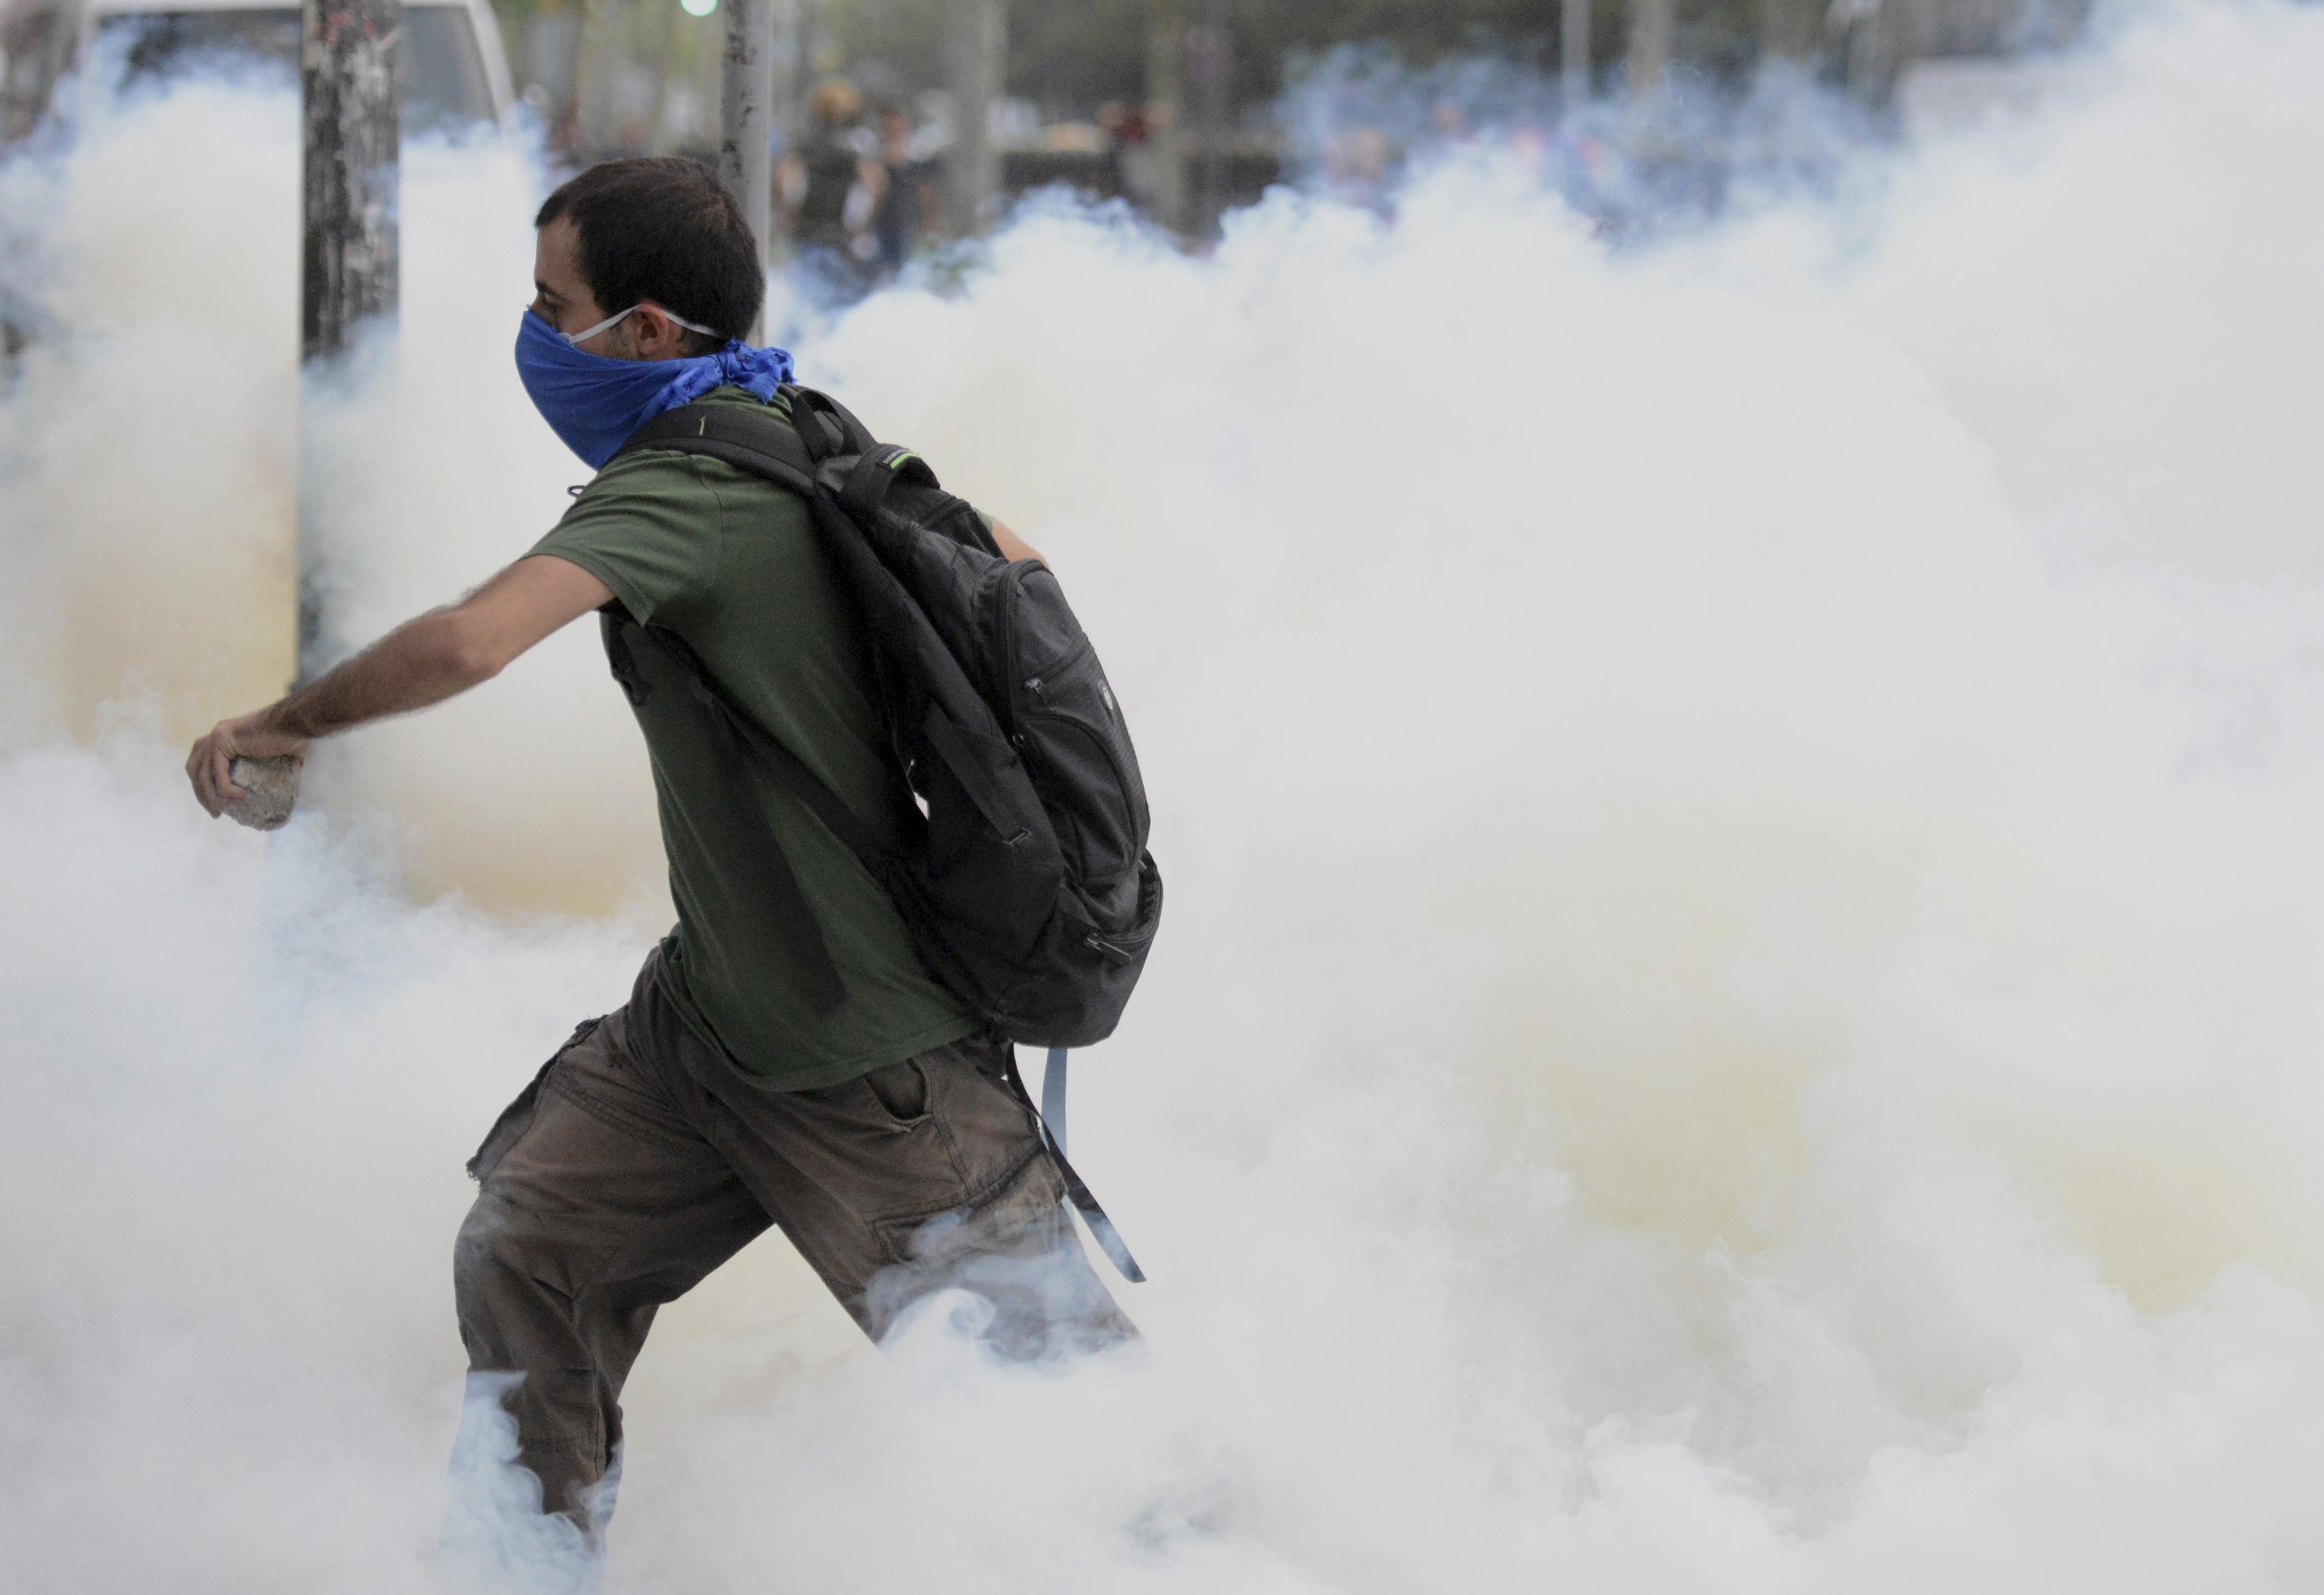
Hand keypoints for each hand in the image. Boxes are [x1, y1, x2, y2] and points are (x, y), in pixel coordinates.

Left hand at [186, 710, 309, 818]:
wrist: (296, 722)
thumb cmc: (292, 736)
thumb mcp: (278, 757)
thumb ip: (274, 770)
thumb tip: (285, 790)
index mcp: (224, 738)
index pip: (202, 765)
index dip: (205, 788)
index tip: (219, 807)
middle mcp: (216, 735)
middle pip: (194, 770)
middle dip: (201, 794)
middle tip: (216, 814)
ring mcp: (217, 736)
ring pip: (202, 775)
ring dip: (212, 797)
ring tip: (229, 810)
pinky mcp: (222, 741)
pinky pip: (217, 774)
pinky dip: (226, 790)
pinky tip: (241, 797)